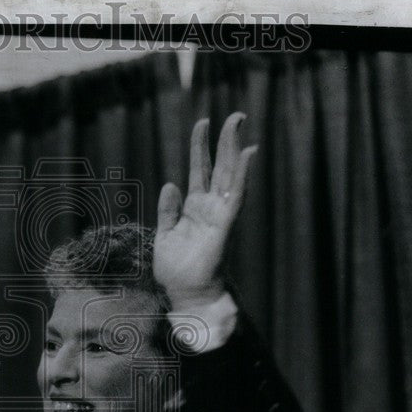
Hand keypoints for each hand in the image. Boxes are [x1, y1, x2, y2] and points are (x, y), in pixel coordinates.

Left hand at [154, 113, 257, 310]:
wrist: (185, 296)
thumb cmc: (176, 270)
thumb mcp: (164, 235)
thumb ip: (167, 210)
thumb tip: (170, 185)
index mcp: (194, 208)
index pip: (200, 170)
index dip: (201, 146)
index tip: (203, 123)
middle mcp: (210, 208)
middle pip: (220, 167)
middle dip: (226, 140)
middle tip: (236, 115)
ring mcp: (219, 215)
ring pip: (230, 176)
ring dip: (235, 149)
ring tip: (240, 124)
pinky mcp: (224, 226)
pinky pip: (235, 197)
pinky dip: (242, 176)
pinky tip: (247, 155)